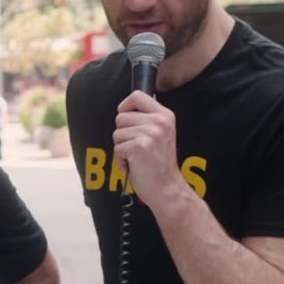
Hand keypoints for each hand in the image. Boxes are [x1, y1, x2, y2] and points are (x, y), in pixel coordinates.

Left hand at [113, 91, 181, 206]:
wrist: (167, 188)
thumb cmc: (159, 164)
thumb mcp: (161, 134)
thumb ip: (148, 119)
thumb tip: (129, 106)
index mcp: (165, 115)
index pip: (137, 95)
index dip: (125, 106)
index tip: (127, 119)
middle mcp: (159, 122)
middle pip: (121, 117)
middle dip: (122, 133)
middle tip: (137, 146)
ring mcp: (149, 134)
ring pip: (117, 133)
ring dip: (122, 148)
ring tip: (137, 156)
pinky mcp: (138, 147)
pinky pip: (117, 148)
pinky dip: (121, 160)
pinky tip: (134, 165)